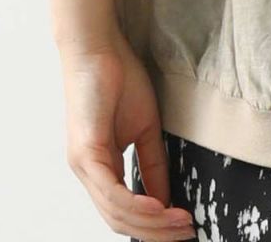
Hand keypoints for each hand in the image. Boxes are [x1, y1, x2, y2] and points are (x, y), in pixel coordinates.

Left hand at [59, 30, 196, 239]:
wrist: (98, 47)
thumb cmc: (118, 79)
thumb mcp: (144, 128)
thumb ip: (152, 164)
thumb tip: (165, 200)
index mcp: (100, 168)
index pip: (124, 212)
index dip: (154, 226)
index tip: (184, 227)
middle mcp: (87, 173)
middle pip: (120, 220)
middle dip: (156, 232)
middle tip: (188, 234)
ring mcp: (83, 165)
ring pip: (116, 212)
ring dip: (151, 223)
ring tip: (180, 223)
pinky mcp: (85, 152)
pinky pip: (111, 191)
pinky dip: (135, 205)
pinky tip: (158, 208)